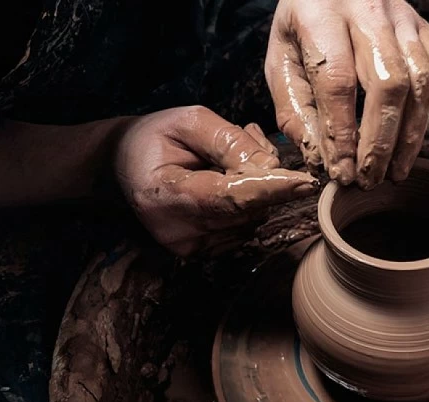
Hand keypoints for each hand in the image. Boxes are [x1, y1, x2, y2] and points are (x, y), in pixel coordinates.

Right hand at [113, 106, 318, 255]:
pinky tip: (227, 181)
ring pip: (252, 219)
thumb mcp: (189, 121)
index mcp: (166, 196)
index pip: (229, 197)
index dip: (270, 190)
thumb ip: (230, 141)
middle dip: (263, 178)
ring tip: (227, 161)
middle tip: (249, 140)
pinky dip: (248, 204)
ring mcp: (190, 247)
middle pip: (247, 210)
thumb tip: (272, 167)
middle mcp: (178, 232)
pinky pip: (245, 227)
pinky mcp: (203, 253)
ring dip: (256, 190)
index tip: (305, 183)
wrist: (124, 167)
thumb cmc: (155, 139)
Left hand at [265, 0, 428, 189]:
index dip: (342, 133)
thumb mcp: (281, 58)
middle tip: (370, 179)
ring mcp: (401, 17)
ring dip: (411, 132)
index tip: (343, 172)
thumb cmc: (303, 22)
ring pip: (419, 77)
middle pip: (387, 83)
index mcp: (323, 18)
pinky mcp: (422, 24)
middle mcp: (368, 12)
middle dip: (381, 141)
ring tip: (398, 170)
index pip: (338, 82)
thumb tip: (322, 158)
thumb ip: (295, 108)